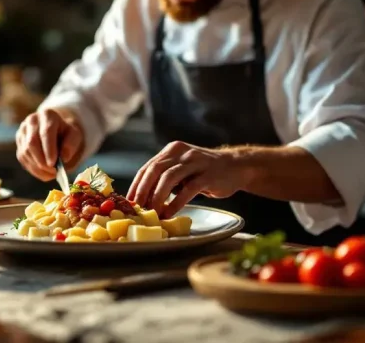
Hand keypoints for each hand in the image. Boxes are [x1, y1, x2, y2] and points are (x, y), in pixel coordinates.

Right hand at [15, 108, 83, 180]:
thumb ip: (71, 144)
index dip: (49, 149)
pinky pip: (23, 158)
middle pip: (32, 142)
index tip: (53, 164)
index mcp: (47, 115)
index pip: (46, 132)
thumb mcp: (74, 135)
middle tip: (53, 172)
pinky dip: (33, 169)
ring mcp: (22, 131)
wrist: (55, 132)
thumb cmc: (65, 134)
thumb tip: (64, 158)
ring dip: (38, 167)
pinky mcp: (19, 143)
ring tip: (51, 173)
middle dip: (42, 160)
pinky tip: (44, 172)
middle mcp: (31, 121)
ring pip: (26, 152)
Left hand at [127, 141, 244, 217]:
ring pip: (169, 178)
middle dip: (143, 191)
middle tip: (138, 208)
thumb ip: (165, 176)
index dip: (137, 185)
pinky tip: (170, 213)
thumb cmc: (204, 172)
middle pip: (155, 170)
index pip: (148, 167)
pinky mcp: (208, 175)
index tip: (129, 202)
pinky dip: (176, 202)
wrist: (236, 166)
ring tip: (153, 212)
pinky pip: (188, 189)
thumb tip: (143, 198)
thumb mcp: (182, 168)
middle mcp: (182, 152)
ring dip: (158, 197)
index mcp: (172, 150)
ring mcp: (196, 162)